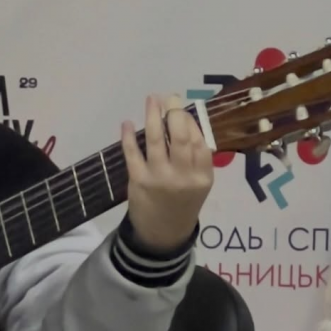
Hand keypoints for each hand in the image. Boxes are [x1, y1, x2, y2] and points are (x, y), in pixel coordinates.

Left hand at [120, 94, 213, 252]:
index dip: (190, 121)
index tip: (180, 108)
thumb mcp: (199, 183)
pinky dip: (129, 136)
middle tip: (169, 98)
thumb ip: (196, 158)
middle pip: (181, 138)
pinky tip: (127, 123)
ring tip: (151, 100)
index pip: (199, 141)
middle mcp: (184, 176)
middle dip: (175, 113)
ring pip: (157, 141)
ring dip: (153, 117)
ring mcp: (160, 178)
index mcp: (203, 175)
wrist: (163, 232)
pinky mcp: (139, 181)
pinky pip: (133, 154)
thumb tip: (186, 122)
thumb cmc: (182, 201)